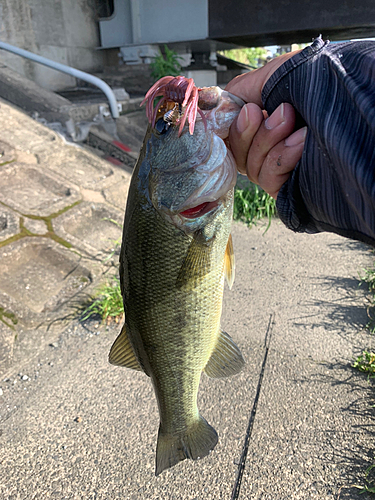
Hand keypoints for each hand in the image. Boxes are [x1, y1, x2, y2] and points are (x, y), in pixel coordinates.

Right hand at [225, 51, 306, 198]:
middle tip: (279, 112)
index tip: (245, 112)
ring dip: (270, 141)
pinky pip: (268, 178)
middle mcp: (265, 148)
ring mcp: (276, 168)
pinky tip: (301, 141)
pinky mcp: (286, 187)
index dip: (228, 129)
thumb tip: (211, 107)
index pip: (226, 138)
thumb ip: (235, 94)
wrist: (342, 97)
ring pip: (250, 167)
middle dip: (251, 132)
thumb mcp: (268, 78)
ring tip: (292, 120)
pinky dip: (282, 157)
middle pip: (235, 154)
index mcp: (258, 125)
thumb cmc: (314, 83)